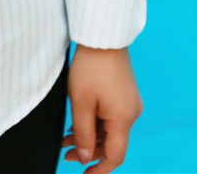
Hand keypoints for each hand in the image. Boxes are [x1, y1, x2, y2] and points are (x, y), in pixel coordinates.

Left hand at [62, 46, 141, 171]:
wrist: (102, 36)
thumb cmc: (90, 66)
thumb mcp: (81, 102)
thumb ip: (82, 133)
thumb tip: (85, 157)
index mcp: (124, 119)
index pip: (115, 156)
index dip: (100, 169)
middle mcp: (131, 113)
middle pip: (111, 143)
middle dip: (89, 151)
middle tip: (66, 155)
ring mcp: (129, 103)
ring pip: (109, 129)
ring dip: (89, 136)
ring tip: (65, 140)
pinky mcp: (124, 93)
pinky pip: (110, 116)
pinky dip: (94, 123)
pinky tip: (77, 123)